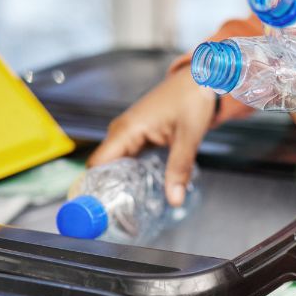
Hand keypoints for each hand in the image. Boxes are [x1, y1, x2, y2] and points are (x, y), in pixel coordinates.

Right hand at [88, 68, 215, 205]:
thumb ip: (179, 169)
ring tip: (125, 207)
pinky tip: (137, 188)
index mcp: (127, 129)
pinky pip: (124, 157)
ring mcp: (127, 131)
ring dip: (117, 183)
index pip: (97, 164)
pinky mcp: (136, 134)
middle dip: (106, 190)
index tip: (98, 210)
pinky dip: (127, 173)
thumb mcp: (188, 136)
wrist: (201, 79)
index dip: (94, 187)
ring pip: (113, 163)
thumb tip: (174, 199)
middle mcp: (121, 130)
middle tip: (115, 217)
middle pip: (102, 167)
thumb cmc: (193, 98)